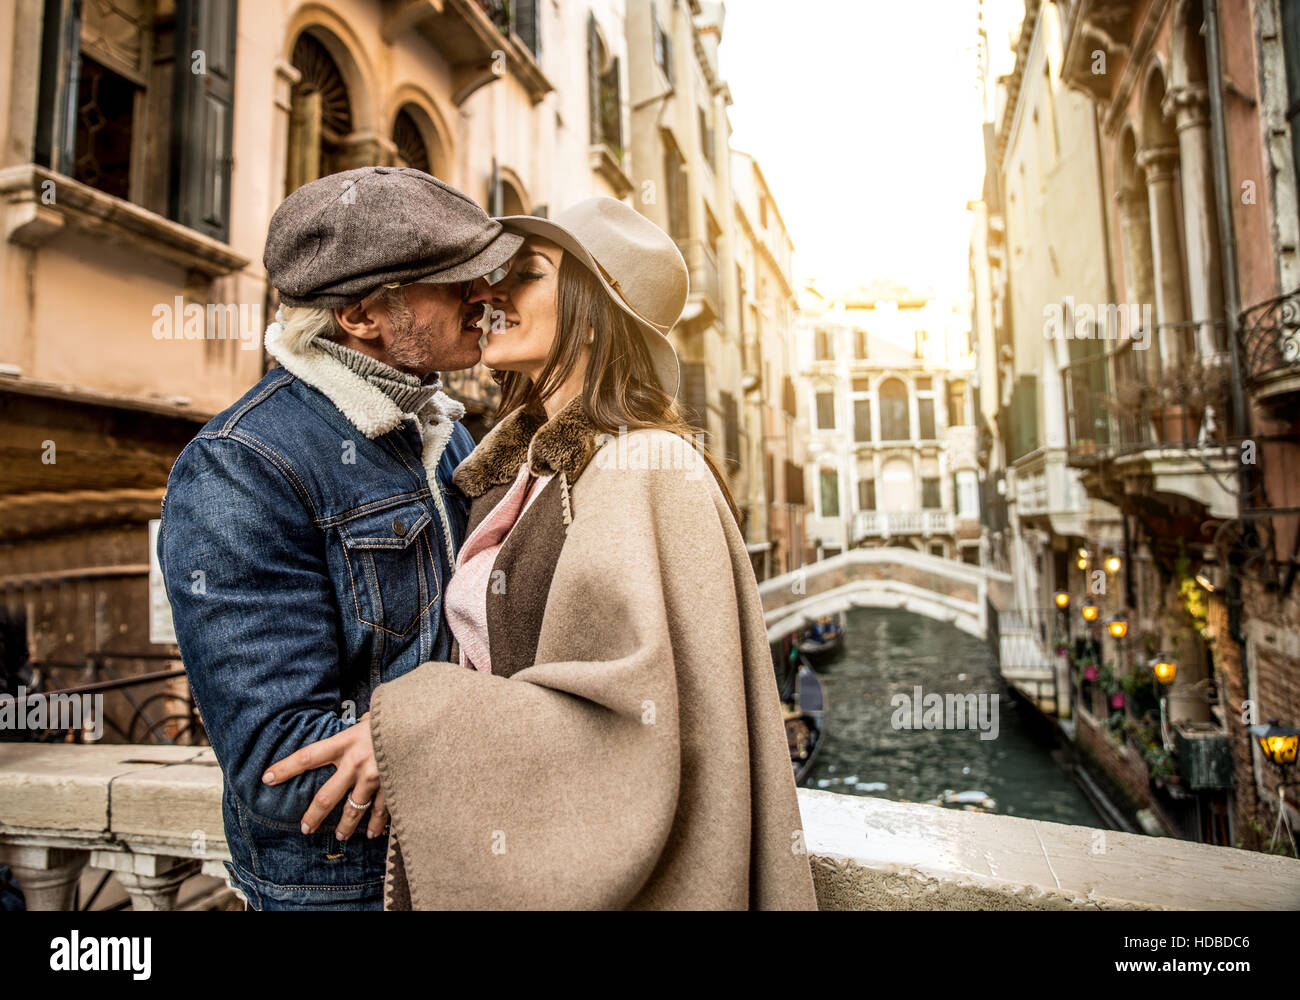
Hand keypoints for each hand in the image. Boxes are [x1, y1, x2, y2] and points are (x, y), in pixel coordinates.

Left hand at [262, 712, 388, 840]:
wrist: (427, 721)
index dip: (285, 768)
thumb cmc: (396, 715)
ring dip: (345, 826)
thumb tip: (361, 723)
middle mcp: (356, 762)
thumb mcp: (373, 716)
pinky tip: (373, 832)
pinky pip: (381, 811)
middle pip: (326, 796)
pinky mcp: (393, 786)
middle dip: (314, 815)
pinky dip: (377, 824)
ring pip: (353, 810)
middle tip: (306, 828)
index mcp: (347, 741)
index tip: (266, 778)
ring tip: (340, 837)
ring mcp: (375, 777)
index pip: (308, 757)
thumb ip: (362, 727)